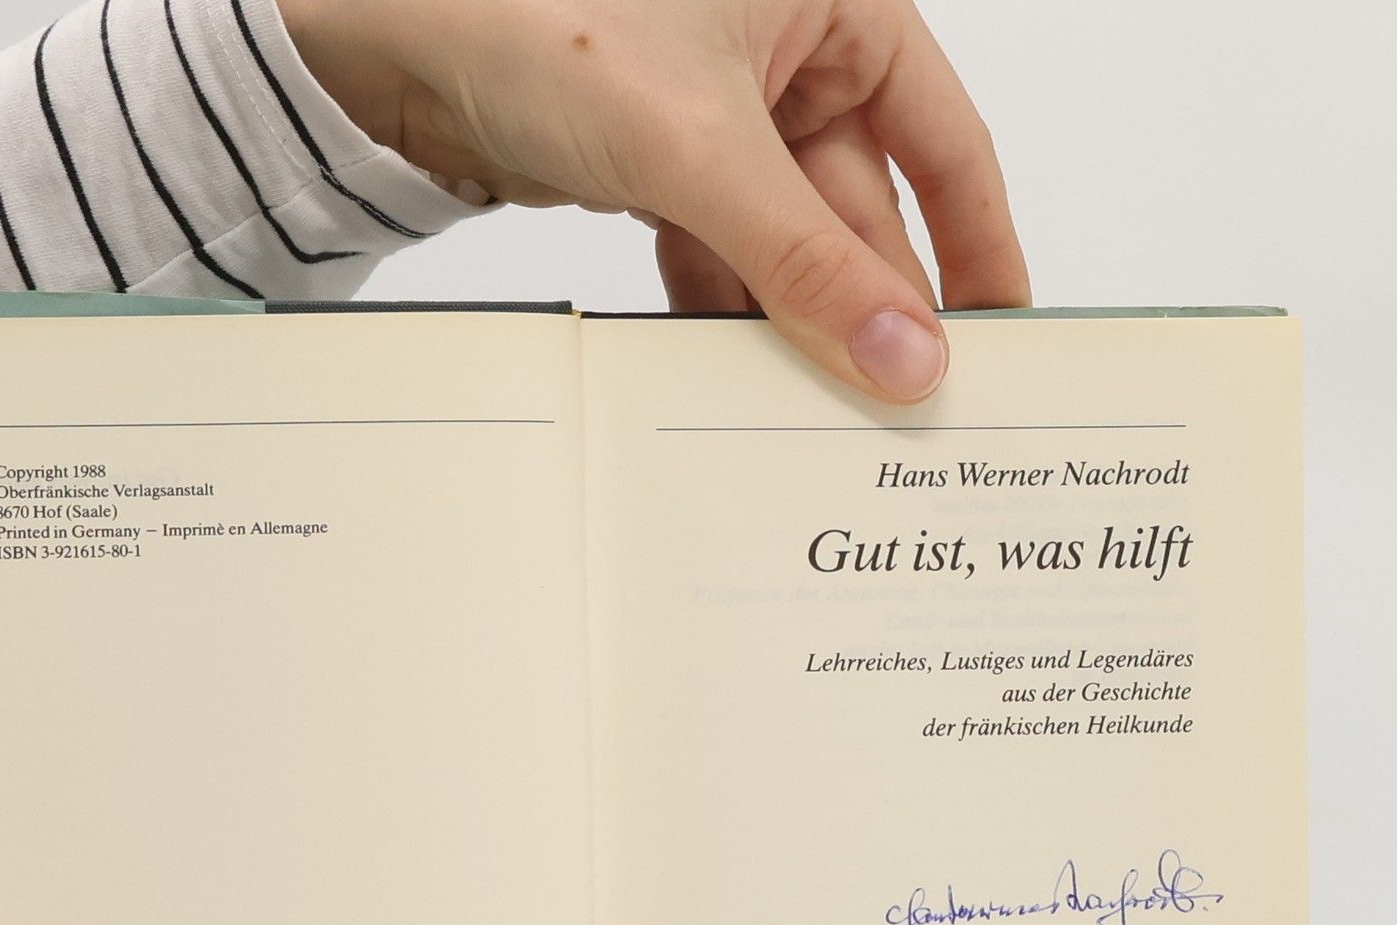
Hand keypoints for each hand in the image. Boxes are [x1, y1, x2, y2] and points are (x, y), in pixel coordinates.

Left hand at [285, 0, 1028, 401]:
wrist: (393, 38)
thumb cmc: (541, 13)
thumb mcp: (701, 148)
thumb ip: (807, 260)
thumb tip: (904, 353)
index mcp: (840, 6)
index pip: (948, 144)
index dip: (980, 248)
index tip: (1002, 341)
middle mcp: (792, 55)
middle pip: (865, 211)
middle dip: (874, 308)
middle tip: (900, 411)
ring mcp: (724, 117)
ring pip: (791, 243)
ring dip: (797, 322)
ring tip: (818, 413)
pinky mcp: (662, 166)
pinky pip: (723, 254)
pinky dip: (725, 310)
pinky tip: (732, 370)